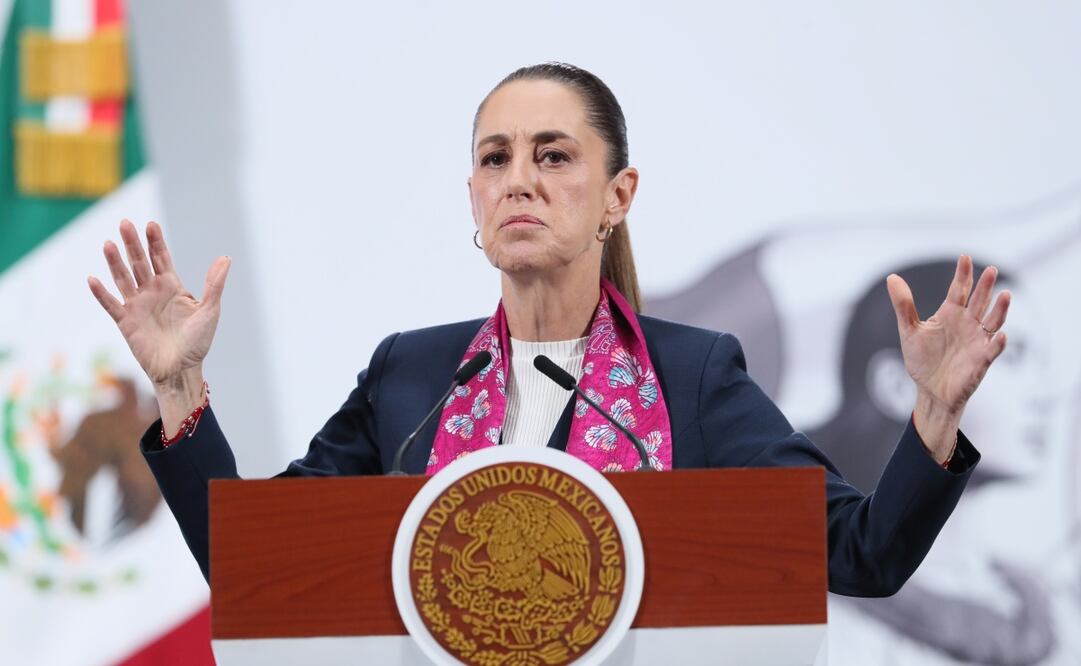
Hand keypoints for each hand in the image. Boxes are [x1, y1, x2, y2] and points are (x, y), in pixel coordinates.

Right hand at [88, 220, 229, 404]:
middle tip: (125, 223)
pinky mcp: (125, 322)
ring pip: (123, 278)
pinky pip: (111, 304)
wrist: (181, 370)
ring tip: (109, 243)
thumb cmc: (198, 343)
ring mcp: (137, 305)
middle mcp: (152, 292)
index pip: (161, 258)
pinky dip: (101, 293)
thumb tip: (225, 258)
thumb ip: (214, 284)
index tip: (150, 225)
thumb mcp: (210, 311)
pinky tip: (93, 279)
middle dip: (133, 244)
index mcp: (172, 286)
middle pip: (139, 262)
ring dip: (115, 262)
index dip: (155, 241)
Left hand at [886, 255, 1010, 461]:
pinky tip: (1001, 336)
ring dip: (1000, 309)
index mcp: (949, 314)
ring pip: (993, 321)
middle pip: (979, 301)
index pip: (959, 289)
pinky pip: (992, 350)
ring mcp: (976, 341)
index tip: (964, 257)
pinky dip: (997, 343)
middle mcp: (967, 324)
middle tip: (991, 270)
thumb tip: (892, 277)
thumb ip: (903, 305)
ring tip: (1005, 295)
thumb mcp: (909, 330)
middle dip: (985, 286)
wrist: (930, 390)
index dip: (963, 274)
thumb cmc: (922, 359)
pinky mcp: (981, 361)